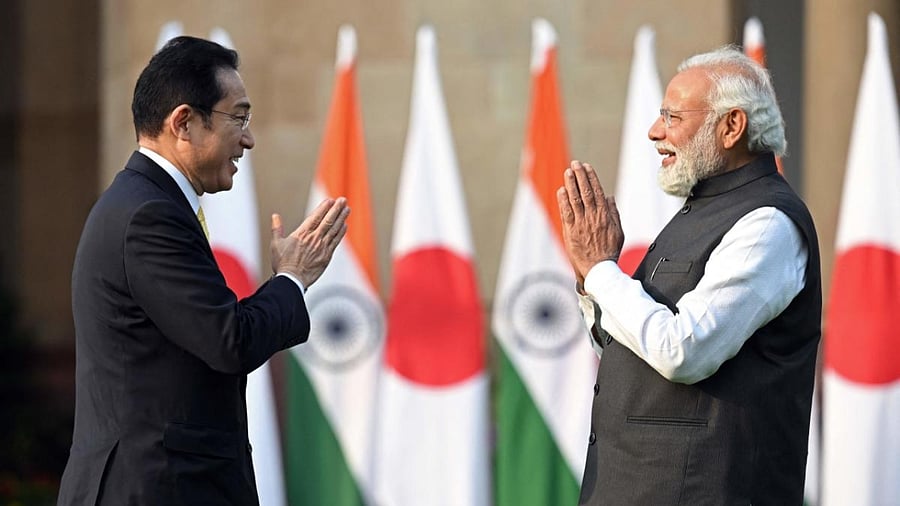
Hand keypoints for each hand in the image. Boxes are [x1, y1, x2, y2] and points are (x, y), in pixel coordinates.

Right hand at [270, 197, 349, 287]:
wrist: (292, 280)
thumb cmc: (283, 263)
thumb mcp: (276, 244)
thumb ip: (277, 229)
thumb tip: (275, 216)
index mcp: (302, 234)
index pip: (315, 217)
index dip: (324, 208)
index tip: (330, 200)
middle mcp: (314, 238)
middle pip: (328, 221)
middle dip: (336, 209)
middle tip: (343, 200)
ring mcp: (321, 247)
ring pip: (334, 229)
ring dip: (341, 218)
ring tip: (347, 209)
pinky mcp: (326, 256)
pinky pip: (336, 241)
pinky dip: (341, 233)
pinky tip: (345, 225)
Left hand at [556, 160, 623, 280]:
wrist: (600, 269)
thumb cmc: (609, 252)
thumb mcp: (618, 231)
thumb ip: (614, 213)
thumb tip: (610, 197)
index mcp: (605, 215)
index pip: (597, 191)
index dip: (591, 178)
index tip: (587, 167)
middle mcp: (593, 217)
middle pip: (586, 192)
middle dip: (580, 176)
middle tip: (575, 164)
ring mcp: (581, 224)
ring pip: (575, 200)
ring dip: (571, 184)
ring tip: (568, 172)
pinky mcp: (571, 232)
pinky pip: (566, 213)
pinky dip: (563, 201)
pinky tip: (561, 190)